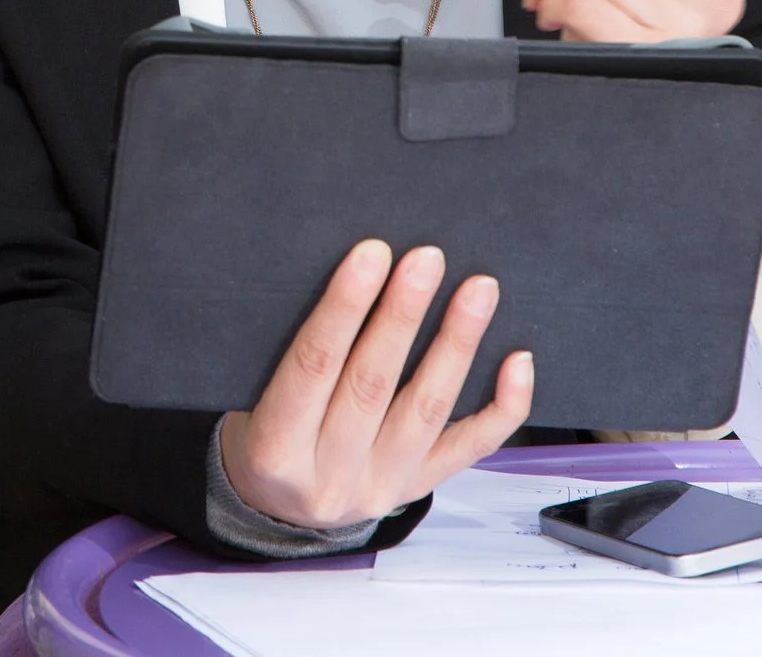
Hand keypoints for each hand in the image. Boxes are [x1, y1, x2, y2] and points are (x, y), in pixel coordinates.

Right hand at [217, 239, 533, 529]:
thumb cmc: (262, 434)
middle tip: (428, 259)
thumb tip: (339, 276)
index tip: (370, 254)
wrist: (277, 508)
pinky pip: (471, 446)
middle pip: (372, 385)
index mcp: (276, 449)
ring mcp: (381, 485)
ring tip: (477, 290)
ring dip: (455, 343)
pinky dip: (501, 403)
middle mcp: (330, 475)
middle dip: (403, 315)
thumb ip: (287, 352)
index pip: (312, 367)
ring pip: (427, 409)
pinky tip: (517, 360)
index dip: (343, 308)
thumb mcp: (244, 398)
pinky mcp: (419, 485)